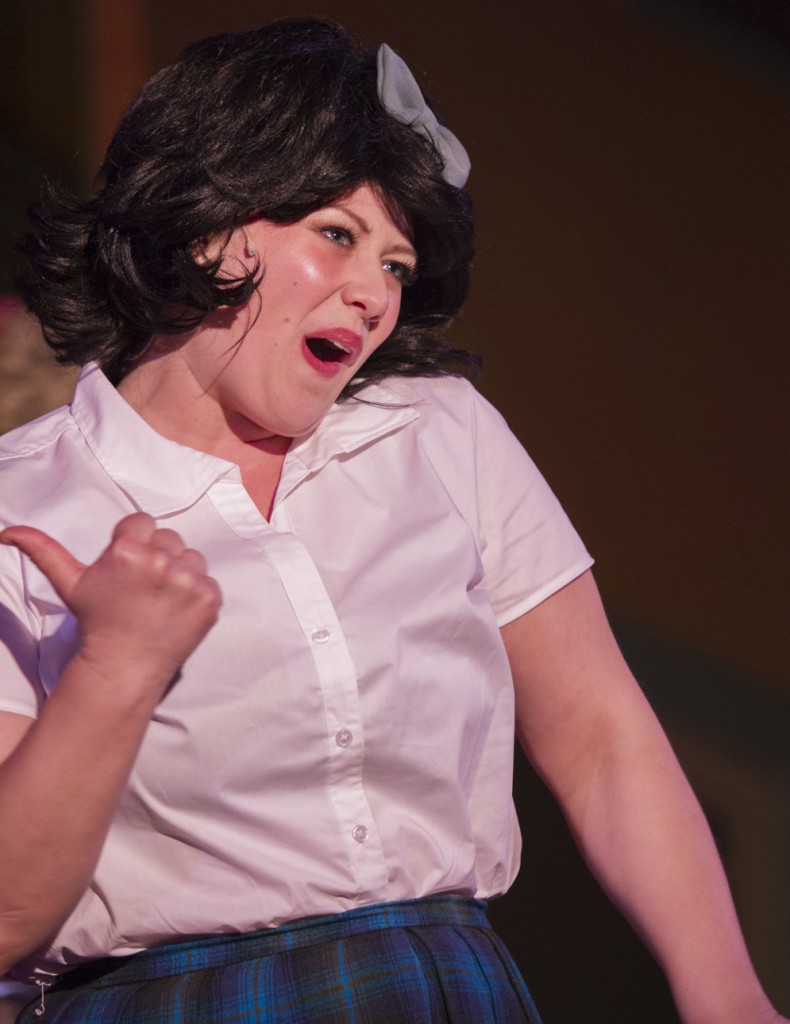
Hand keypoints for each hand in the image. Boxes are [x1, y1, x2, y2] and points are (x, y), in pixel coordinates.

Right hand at [1, 512, 221, 690]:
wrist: (123, 667)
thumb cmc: (96, 622)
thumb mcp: (69, 584)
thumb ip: (44, 550)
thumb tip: (7, 532)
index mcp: (127, 550)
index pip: (142, 522)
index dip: (135, 543)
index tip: (128, 568)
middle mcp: (160, 561)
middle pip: (168, 537)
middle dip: (157, 555)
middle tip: (142, 586)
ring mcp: (188, 581)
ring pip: (191, 556)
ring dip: (180, 572)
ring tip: (159, 599)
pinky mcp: (209, 599)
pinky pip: (209, 579)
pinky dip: (197, 593)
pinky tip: (176, 610)